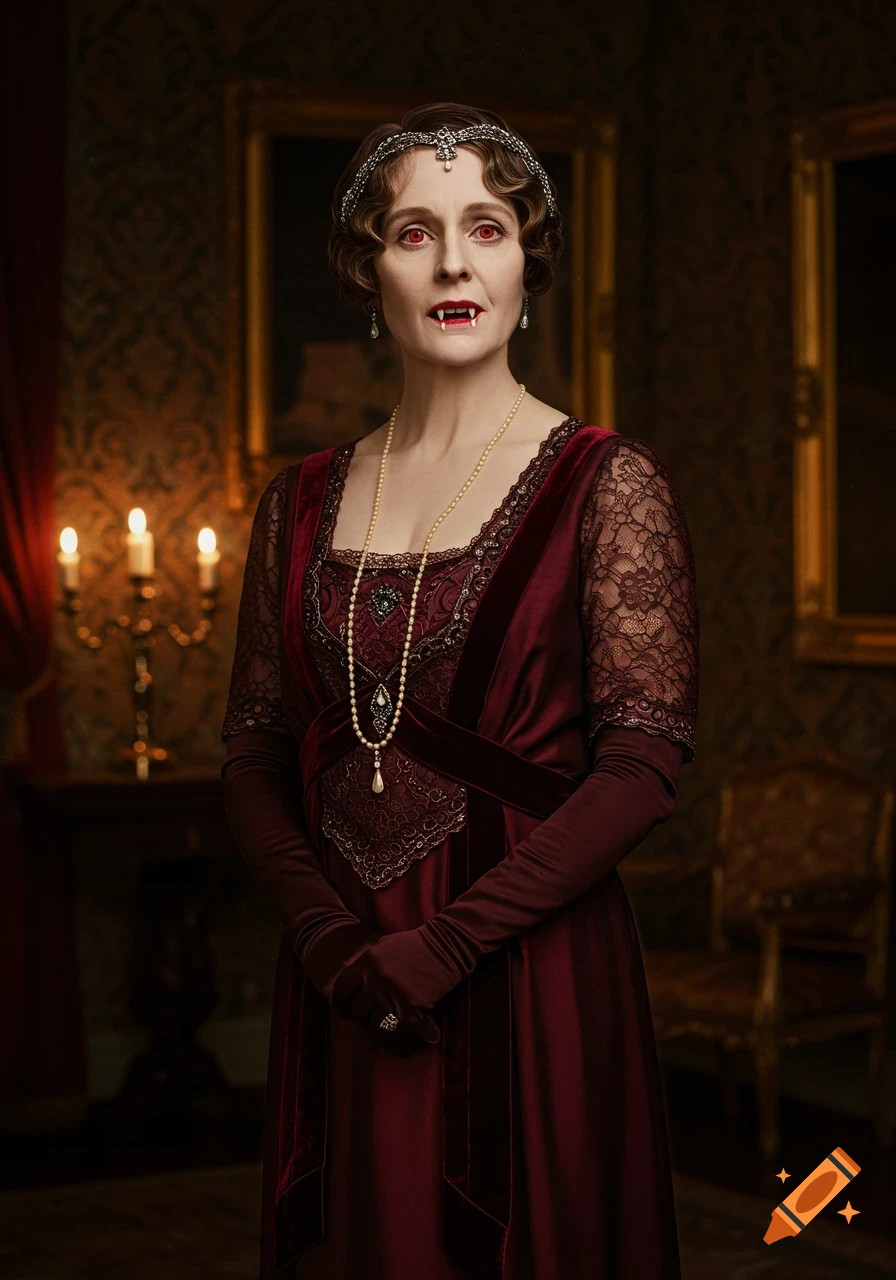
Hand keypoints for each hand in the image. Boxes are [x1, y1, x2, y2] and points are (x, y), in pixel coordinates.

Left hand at [333, 940, 441, 1056]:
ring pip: (373, 1027)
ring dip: (380, 1032)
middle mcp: (375, 980)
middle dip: (365, 1019)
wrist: (448, 944)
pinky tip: (405, 1044)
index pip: (343, 989)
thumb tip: (362, 988)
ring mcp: (392, 996)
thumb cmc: (419, 944)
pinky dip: (398, 1043)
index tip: (346, 1011)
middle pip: (359, 1011)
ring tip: (389, 1032)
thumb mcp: (387, 947)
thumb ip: (371, 967)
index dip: (342, 1004)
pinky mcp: (410, 1011)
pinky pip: (394, 1035)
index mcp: (368, 962)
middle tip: (375, 1020)